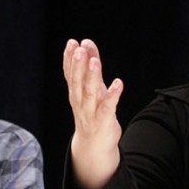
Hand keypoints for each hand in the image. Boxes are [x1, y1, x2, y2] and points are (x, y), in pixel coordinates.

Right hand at [63, 38, 122, 188]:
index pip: (70, 73)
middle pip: (76, 82)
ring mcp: (90, 112)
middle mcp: (79, 101)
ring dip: (91, 76)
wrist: (94, 145)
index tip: (72, 43)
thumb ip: (90, 65)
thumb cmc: (93, 111)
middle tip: (79, 49)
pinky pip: (107, 107)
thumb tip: (86, 42)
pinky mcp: (103, 120)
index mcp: (75, 92)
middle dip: (77, 65)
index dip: (69, 58)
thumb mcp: (91, 86)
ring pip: (89, 93)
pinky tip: (118, 83)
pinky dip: (112, 95)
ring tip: (94, 61)